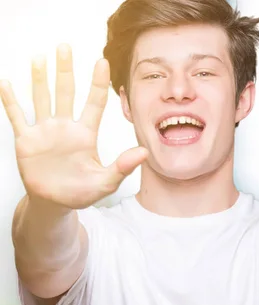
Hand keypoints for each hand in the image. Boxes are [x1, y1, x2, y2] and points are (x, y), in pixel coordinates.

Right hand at [0, 44, 146, 208]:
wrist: (54, 203)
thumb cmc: (81, 192)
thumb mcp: (105, 183)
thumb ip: (122, 167)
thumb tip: (143, 152)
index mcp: (86, 135)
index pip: (95, 103)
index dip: (98, 83)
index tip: (102, 61)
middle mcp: (65, 127)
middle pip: (66, 92)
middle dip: (65, 70)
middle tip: (65, 46)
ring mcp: (45, 131)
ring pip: (42, 98)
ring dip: (40, 79)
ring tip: (40, 57)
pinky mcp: (26, 140)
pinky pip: (17, 116)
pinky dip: (11, 101)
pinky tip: (7, 83)